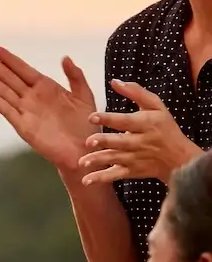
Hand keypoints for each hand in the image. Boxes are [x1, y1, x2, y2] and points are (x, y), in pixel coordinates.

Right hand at [0, 48, 95, 172]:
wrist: (84, 150)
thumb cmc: (86, 124)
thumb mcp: (84, 96)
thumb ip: (75, 77)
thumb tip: (64, 57)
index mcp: (47, 88)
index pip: (23, 69)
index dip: (9, 59)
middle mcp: (32, 97)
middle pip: (8, 77)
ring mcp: (25, 111)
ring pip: (2, 91)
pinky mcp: (22, 126)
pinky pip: (5, 109)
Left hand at [78, 80, 199, 184]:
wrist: (179, 157)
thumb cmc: (164, 127)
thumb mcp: (156, 106)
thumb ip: (136, 92)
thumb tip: (114, 81)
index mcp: (146, 124)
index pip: (127, 121)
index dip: (109, 118)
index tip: (92, 116)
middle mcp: (141, 142)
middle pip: (121, 142)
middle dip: (105, 142)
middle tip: (88, 141)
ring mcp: (136, 157)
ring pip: (115, 159)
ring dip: (99, 160)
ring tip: (83, 162)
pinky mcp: (132, 170)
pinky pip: (115, 175)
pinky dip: (101, 178)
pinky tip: (87, 180)